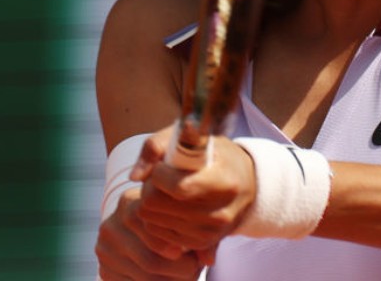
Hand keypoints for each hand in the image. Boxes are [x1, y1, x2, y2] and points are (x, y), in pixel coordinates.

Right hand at [95, 187, 208, 279]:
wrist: (134, 234)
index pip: (153, 227)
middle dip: (179, 272)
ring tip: (186, 277)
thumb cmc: (166, 224)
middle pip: (150, 259)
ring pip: (144, 277)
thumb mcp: (178, 220)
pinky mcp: (104, 270)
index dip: (177, 247)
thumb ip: (197, 236)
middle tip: (194, 271)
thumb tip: (208, 259)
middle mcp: (111, 225)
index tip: (194, 257)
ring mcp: (104, 249)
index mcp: (129, 203)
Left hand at [131, 125, 256, 254]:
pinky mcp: (200, 243)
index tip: (163, 164)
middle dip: (150, 187)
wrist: (247, 184)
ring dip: (150, 202)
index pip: (177, 187)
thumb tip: (134, 176)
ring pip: (151, 219)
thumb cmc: (215, 156)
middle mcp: (219, 213)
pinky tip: (170, 205)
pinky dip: (156, 217)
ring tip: (166, 190)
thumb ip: (157, 146)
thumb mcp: (192, 138)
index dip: (158, 173)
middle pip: (156, 204)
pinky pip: (156, 232)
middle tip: (160, 177)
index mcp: (223, 182)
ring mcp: (210, 232)